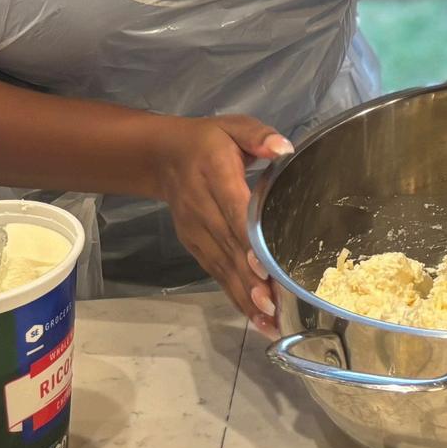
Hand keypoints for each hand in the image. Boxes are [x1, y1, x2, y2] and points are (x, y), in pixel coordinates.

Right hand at [147, 115, 291, 334]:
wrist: (162, 156)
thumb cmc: (209, 140)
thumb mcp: (234, 126)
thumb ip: (258, 135)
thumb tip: (283, 149)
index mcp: (215, 176)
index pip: (233, 212)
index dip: (248, 241)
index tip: (263, 268)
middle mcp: (203, 209)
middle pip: (229, 249)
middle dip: (251, 281)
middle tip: (275, 307)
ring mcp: (196, 232)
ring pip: (223, 268)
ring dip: (245, 296)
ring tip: (269, 321)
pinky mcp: (195, 246)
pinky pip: (217, 273)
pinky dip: (235, 296)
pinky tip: (255, 316)